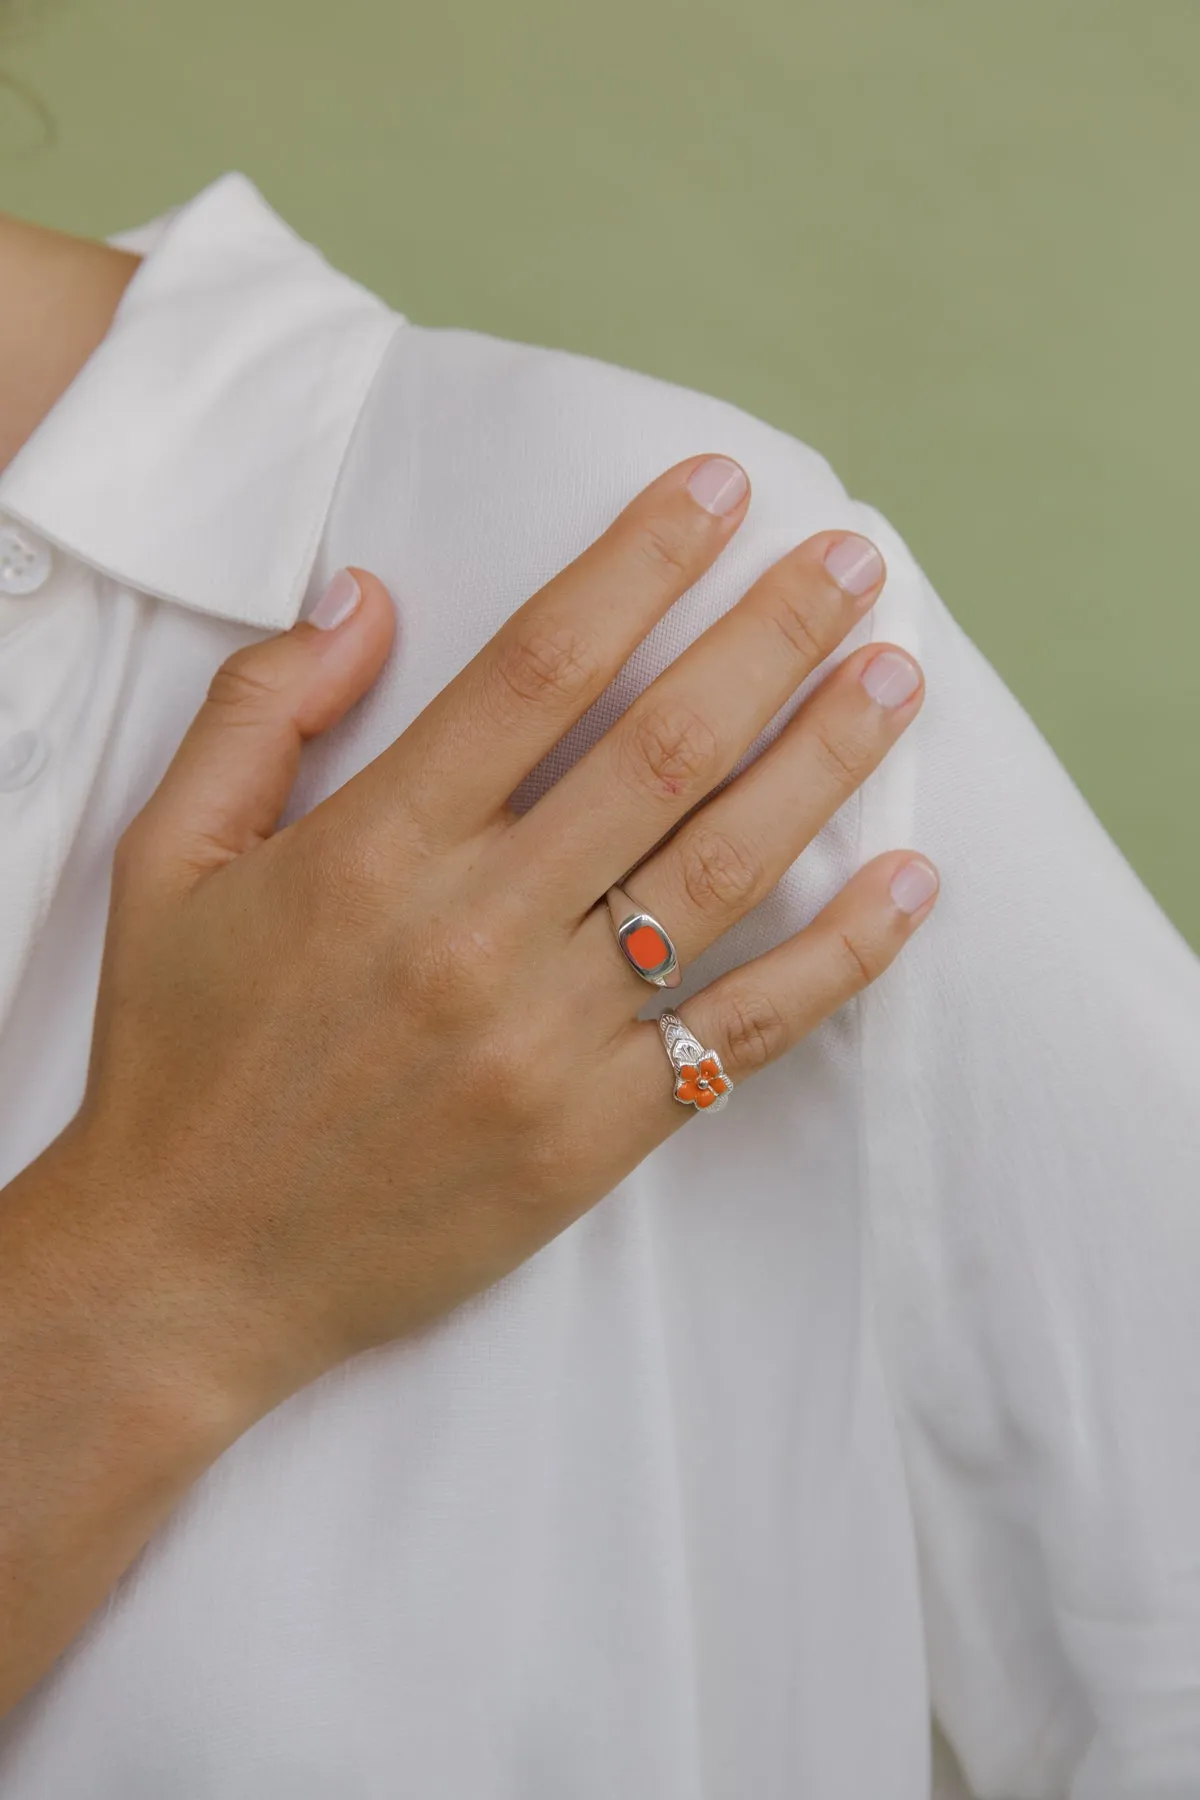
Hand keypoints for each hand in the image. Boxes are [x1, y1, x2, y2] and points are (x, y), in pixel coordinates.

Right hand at [43, 454, 934, 1426]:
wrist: (192, 1267)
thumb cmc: (178, 1054)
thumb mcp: (167, 859)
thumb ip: (263, 711)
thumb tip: (365, 593)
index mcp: (374, 847)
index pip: (539, 664)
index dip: (641, 560)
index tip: (719, 491)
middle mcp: (477, 929)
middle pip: (665, 748)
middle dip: (772, 636)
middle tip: (854, 563)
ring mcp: (548, 1036)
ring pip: (724, 870)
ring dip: (826, 762)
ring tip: (896, 680)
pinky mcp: (595, 1131)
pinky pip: (745, 1029)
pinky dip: (841, 957)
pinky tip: (910, 885)